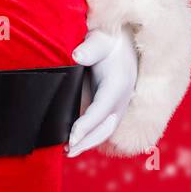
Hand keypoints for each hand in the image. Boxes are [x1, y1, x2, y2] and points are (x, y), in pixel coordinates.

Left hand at [67, 25, 136, 156]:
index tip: (72, 137)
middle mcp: (121, 99)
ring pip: (104, 131)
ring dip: (88, 143)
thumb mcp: (100, 40)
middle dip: (87, 142)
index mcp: (118, 85)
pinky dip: (89, 137)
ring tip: (67, 152)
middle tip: (68, 151)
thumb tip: (77, 56)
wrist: (123, 43)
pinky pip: (101, 127)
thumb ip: (90, 48)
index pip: (102, 110)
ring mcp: (117, 106)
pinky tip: (73, 143)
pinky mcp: (111, 108)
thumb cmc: (108, 41)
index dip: (87, 126)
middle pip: (105, 128)